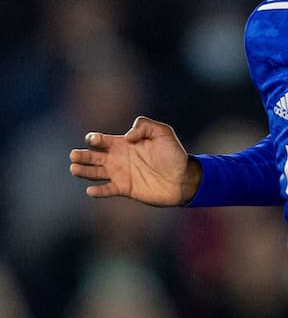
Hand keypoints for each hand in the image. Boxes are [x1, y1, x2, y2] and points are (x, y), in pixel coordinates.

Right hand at [68, 116, 200, 205]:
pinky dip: (98, 191)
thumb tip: (126, 136)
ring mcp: (120, 174)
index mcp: (123, 143)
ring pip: (94, 173)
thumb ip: (145, 125)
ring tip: (74, 169)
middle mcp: (117, 158)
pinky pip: (107, 190)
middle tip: (74, 155)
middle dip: (80, 155)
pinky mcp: (125, 189)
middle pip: (91, 156)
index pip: (100, 140)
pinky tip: (91, 191)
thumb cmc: (174, 155)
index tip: (95, 140)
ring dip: (82, 171)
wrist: (184, 178)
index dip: (94, 139)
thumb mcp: (163, 132)